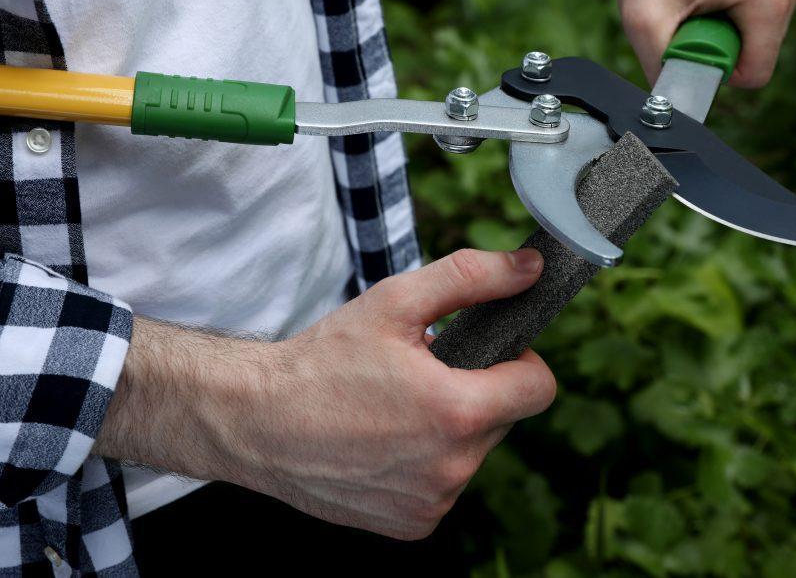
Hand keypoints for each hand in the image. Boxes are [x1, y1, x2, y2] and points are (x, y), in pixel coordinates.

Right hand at [96, 248, 555, 539]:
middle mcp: (451, 469)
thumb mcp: (396, 302)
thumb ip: (471, 277)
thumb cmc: (322, 360)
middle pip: (503, 420)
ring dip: (449, 429)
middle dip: (475, 392)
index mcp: (457, 412)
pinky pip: (443, 487)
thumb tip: (530, 268)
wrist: (256, 421)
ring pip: (472, 454)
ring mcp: (431, 503)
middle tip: (422, 374)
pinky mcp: (411, 525)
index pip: (539, 388)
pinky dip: (425, 464)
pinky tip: (383, 443)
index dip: (520, 360)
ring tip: (395, 408)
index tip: (487, 351)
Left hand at [568, 0, 795, 87]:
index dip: (717, 70)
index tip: (689, 40)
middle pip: (760, 51)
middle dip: (720, 44)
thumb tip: (671, 108)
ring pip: (761, 31)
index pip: (756, 73)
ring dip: (726, 25)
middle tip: (689, 11)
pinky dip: (734, 5)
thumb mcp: (645, 20)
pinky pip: (762, 7)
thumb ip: (661, 70)